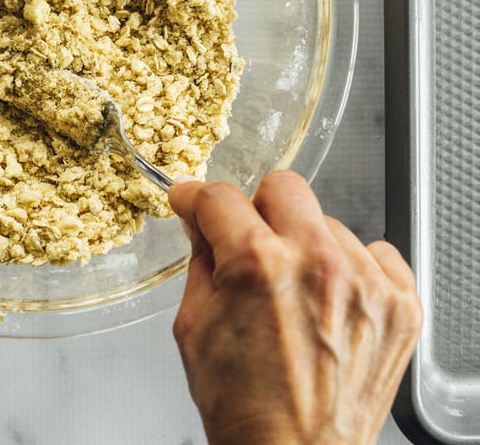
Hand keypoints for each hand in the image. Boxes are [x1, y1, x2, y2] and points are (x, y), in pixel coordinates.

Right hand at [168, 170, 421, 444]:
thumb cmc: (245, 407)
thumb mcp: (193, 326)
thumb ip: (199, 259)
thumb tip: (201, 221)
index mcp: (256, 264)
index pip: (220, 197)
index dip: (196, 198)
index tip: (193, 203)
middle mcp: (316, 262)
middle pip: (283, 186)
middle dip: (256, 209)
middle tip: (250, 244)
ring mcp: (365, 281)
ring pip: (327, 222)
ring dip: (305, 246)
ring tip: (296, 293)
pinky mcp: (400, 304)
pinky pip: (376, 251)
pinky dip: (353, 269)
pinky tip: (334, 302)